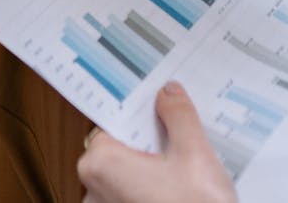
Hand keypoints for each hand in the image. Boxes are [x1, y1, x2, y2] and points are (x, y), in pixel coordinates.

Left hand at [76, 83, 236, 202]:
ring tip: (183, 171)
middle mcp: (93, 191)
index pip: (113, 123)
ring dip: (151, 171)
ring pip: (127, 177)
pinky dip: (150, 192)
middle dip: (148, 145)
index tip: (157, 108)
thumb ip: (179, 117)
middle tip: (179, 141)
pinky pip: (131, 196)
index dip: (139, 115)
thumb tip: (169, 95)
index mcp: (100, 164)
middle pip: (120, 150)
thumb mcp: (195, 154)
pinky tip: (179, 191)